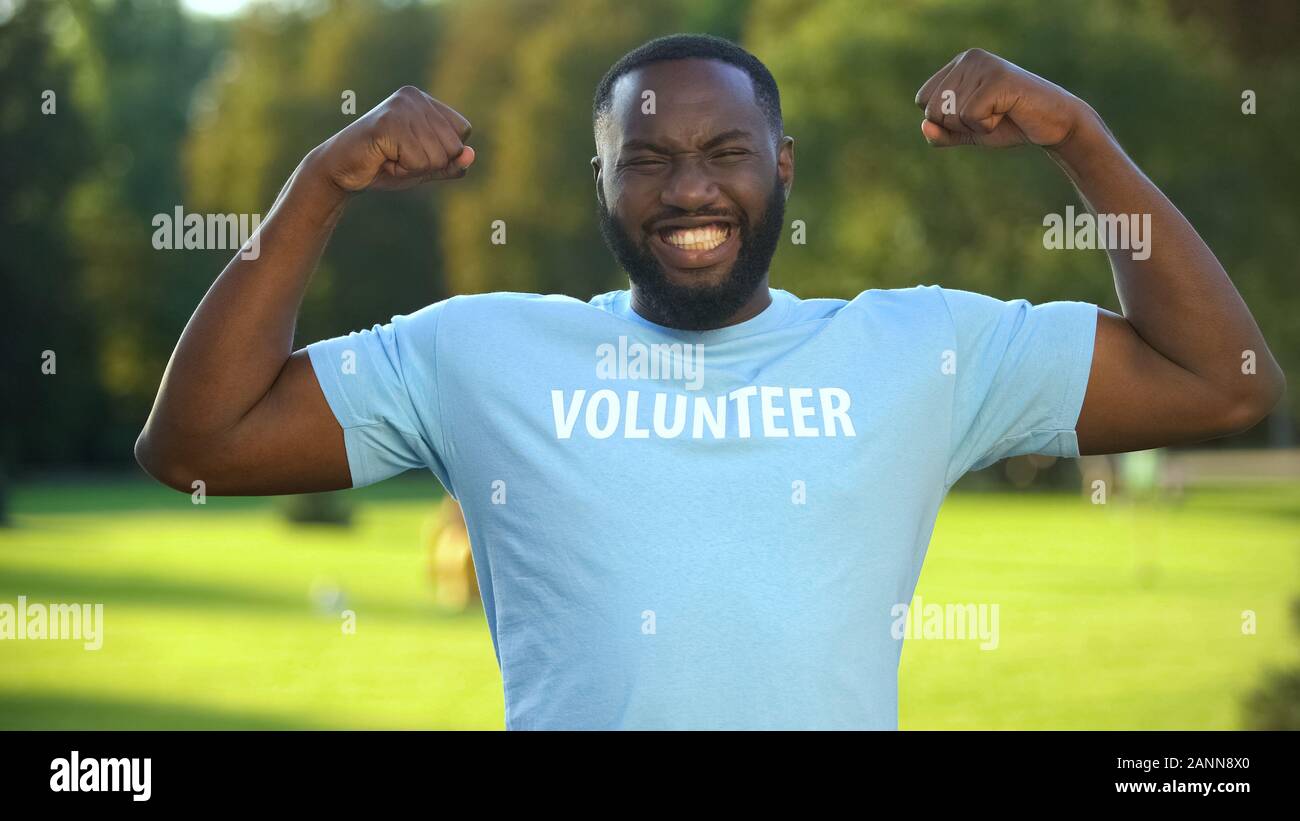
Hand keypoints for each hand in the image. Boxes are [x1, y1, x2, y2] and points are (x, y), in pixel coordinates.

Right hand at [312, 86, 474, 191]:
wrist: (341, 170)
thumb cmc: (384, 166)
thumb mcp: (426, 167)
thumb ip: (451, 163)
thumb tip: (471, 155)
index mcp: (425, 101)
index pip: (463, 131)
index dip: (443, 153)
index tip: (412, 150)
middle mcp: (414, 97)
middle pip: (453, 146)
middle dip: (428, 163)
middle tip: (398, 156)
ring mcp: (400, 108)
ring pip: (437, 156)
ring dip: (413, 167)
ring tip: (389, 157)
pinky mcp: (389, 123)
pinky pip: (418, 160)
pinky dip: (402, 169)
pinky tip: (382, 159)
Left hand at [914, 49, 1095, 148]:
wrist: (1052, 124)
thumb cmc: (1009, 124)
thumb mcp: (968, 132)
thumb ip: (942, 133)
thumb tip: (924, 126)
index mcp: (958, 64)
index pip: (923, 100)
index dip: (944, 120)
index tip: (973, 115)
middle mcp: (969, 58)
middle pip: (933, 110)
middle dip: (959, 125)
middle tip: (989, 116)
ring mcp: (984, 65)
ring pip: (951, 114)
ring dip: (976, 126)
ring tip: (1001, 112)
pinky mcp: (997, 79)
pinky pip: (970, 116)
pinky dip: (987, 125)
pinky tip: (1007, 113)